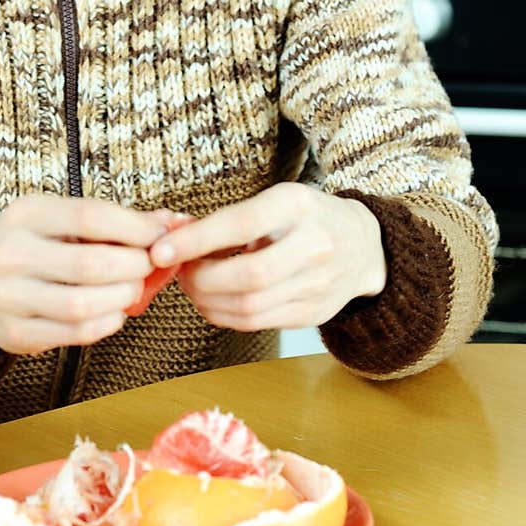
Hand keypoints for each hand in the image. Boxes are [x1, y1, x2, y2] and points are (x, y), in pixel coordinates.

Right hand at [0, 194, 172, 354]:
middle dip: (134, 266)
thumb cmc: (28, 247)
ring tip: (132, 289)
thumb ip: (110, 221)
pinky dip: (107, 322)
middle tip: (148, 265)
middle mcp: (11, 254)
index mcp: (25, 215)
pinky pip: (76, 332)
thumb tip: (169, 222)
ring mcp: (9, 297)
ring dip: (123, 298)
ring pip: (84, 304)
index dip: (134, 227)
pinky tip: (114, 311)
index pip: (89, 216)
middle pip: (91, 263)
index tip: (160, 234)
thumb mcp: (56, 220)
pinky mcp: (16, 334)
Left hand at [148, 184, 386, 331]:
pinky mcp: (313, 314)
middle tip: (180, 272)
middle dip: (200, 279)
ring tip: (193, 286)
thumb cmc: (305, 218)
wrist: (364, 246)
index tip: (161, 250)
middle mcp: (314, 245)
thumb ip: (226, 220)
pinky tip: (213, 301)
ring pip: (249, 307)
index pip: (241, 224)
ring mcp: (318, 284)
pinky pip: (257, 323)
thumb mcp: (274, 202)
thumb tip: (170, 236)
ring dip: (207, 301)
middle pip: (248, 276)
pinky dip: (224, 315)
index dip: (196, 241)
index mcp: (298, 206)